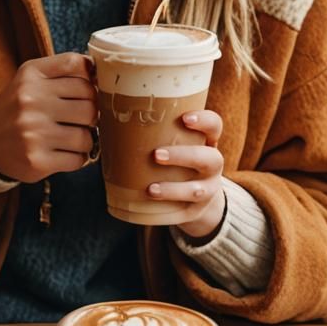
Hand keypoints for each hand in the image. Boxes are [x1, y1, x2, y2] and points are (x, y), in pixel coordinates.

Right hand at [0, 53, 97, 182]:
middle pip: (89, 104)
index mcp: (31, 75)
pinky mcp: (36, 160)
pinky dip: (77, 158)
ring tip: (72, 137)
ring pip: (86, 135)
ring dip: (86, 139)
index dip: (90, 80)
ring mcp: (32, 132)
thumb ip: (64, 69)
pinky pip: (77, 159)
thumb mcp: (32, 77)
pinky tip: (63, 153)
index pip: (79, 67)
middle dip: (91, 113)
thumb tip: (100, 72)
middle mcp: (30, 100)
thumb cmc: (18, 107)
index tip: (86, 91)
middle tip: (80, 119)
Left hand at [149, 109, 225, 239]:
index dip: (204, 120)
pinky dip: (169, 205)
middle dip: (183, 156)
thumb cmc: (174, 161)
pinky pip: (186, 210)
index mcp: (206, 141)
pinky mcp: (197, 210)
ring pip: (198, 189)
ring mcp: (209, 189)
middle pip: (210, 158)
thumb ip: (155, 131)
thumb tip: (113, 115)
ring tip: (150, 187)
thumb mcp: (173, 144)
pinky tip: (151, 200)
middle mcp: (213, 165)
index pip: (214, 125)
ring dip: (173, 188)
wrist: (193, 199)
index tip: (185, 118)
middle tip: (156, 154)